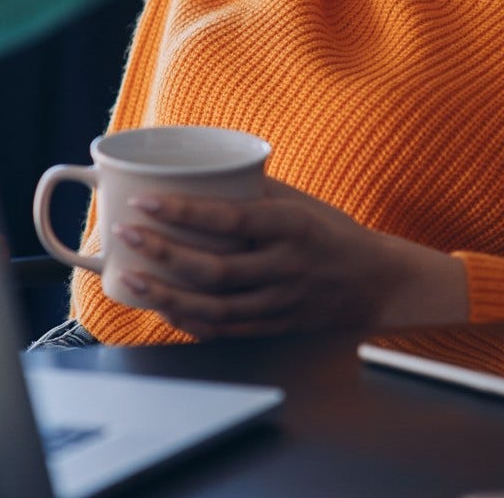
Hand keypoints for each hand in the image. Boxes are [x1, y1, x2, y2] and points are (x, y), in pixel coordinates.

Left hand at [115, 178, 467, 339]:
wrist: (377, 283)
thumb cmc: (333, 233)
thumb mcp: (301, 202)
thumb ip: (254, 192)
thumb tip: (198, 173)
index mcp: (294, 226)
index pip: (231, 218)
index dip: (184, 211)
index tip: (146, 200)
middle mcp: (288, 267)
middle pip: (215, 268)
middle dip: (163, 252)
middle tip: (127, 234)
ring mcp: (281, 302)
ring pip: (215, 306)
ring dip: (166, 293)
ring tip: (131, 277)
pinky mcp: (276, 327)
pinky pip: (225, 330)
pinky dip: (189, 322)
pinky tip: (162, 308)